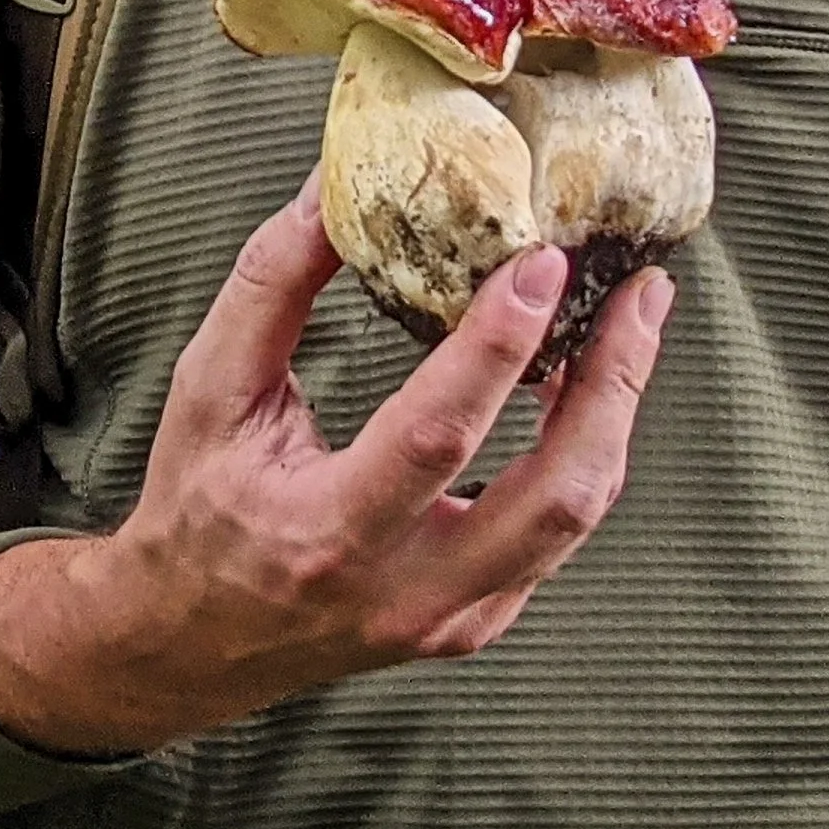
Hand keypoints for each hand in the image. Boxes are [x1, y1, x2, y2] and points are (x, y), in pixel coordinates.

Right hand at [0, 173, 672, 754]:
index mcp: (326, 531)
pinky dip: (584, 456)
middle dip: (611, 387)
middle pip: (548, 499)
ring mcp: (448, 619)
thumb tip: (334, 185)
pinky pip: (554, 541)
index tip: (543, 263)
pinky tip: (588, 387)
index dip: (497, 347)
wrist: (187, 643)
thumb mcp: (209, 387)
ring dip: (613, 415)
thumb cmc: (196, 504)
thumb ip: (272, 283)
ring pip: (570, 523)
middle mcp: (400, 590)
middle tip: (641, 292)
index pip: (435, 437)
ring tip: (633, 323)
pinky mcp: (472, 624)